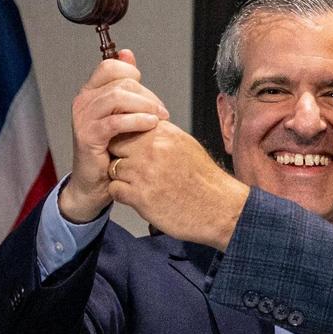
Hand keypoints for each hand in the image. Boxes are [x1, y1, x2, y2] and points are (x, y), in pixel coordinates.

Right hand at [59, 51, 169, 222]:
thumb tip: (128, 53)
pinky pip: (116, 121)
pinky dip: (137, 121)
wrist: (95, 183)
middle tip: (162, 112)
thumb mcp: (120, 113)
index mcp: (91, 92)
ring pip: (118, 98)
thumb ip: (125, 85)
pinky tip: (151, 126)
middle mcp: (84, 101)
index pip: (111, 66)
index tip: (149, 95)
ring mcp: (83, 118)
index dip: (133, 75)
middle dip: (148, 96)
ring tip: (159, 119)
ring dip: (145, 106)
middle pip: (120, 83)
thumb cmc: (112, 148)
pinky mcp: (88, 136)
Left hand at [107, 121, 249, 249]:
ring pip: (112, 168)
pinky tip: (138, 196)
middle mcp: (152, 149)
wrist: (220, 208)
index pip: (128, 125)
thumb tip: (145, 129)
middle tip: (133, 168)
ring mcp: (144, 172)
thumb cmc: (206, 180)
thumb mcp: (187, 145)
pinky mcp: (139, 196)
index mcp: (164, 133)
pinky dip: (122, 194)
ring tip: (139, 184)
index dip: (127, 139)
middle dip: (120, 156)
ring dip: (121, 177)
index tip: (132, 149)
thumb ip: (163, 136)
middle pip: (116, 145)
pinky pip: (114, 189)